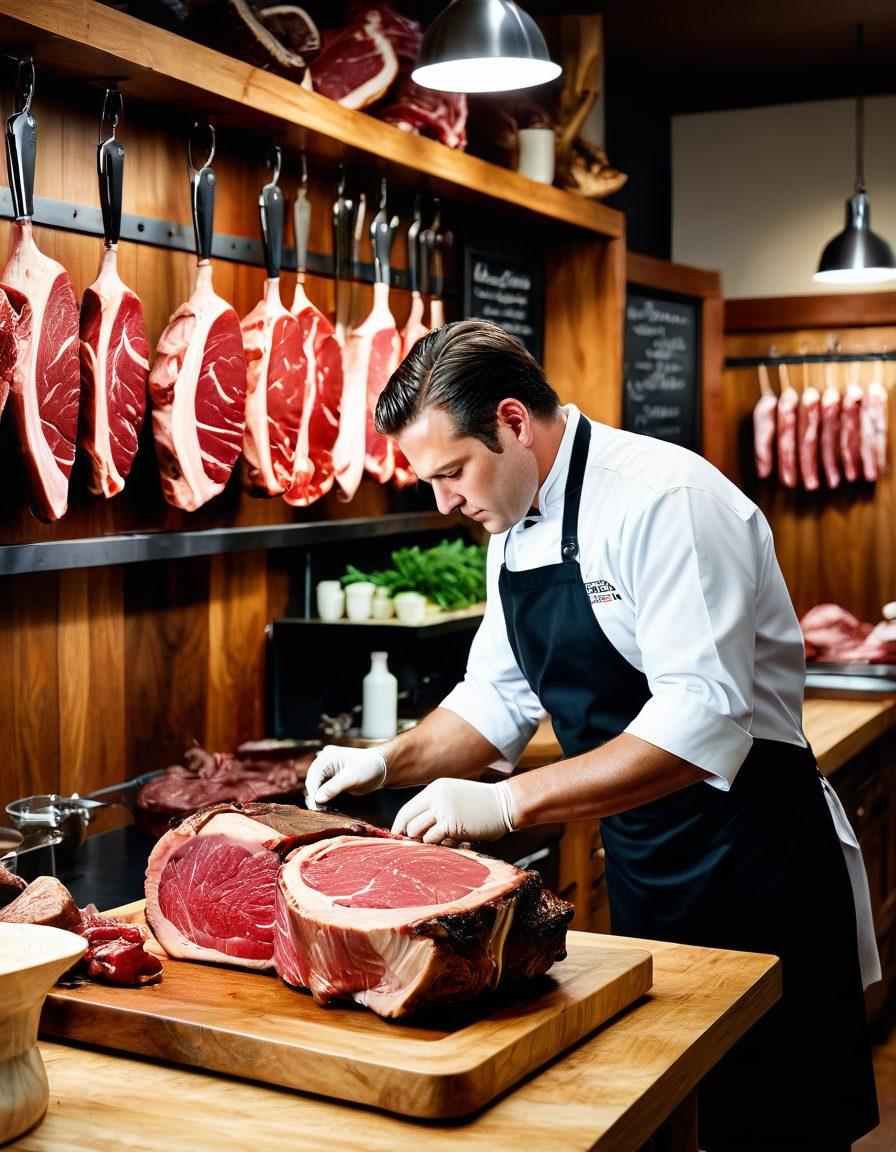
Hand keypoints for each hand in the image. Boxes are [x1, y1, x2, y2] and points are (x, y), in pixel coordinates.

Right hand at [305, 745, 387, 809]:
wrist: (381, 767)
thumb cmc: (368, 768)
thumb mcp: (351, 778)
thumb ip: (333, 788)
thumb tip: (317, 798)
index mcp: (327, 756)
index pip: (313, 776)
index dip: (312, 793)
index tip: (314, 807)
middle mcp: (324, 761)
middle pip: (312, 781)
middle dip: (313, 796)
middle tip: (317, 811)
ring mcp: (328, 769)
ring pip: (316, 785)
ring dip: (317, 797)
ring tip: (320, 810)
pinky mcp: (332, 777)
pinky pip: (323, 787)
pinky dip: (323, 796)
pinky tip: (324, 806)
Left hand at [391, 778, 515, 843]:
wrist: (505, 804)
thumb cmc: (482, 805)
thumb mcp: (455, 797)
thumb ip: (436, 808)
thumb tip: (415, 828)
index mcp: (435, 789)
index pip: (408, 809)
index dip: (400, 825)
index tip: (398, 836)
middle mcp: (436, 797)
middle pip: (410, 822)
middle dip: (411, 836)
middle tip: (418, 845)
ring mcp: (443, 810)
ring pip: (419, 832)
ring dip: (427, 841)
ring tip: (445, 841)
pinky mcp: (451, 824)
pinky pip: (433, 839)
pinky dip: (439, 845)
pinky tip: (454, 842)